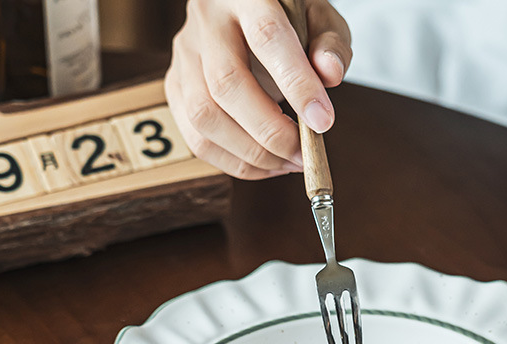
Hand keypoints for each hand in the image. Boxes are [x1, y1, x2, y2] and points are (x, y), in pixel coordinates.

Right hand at [165, 0, 351, 179]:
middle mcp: (207, 21)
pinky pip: (197, 138)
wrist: (243, 9)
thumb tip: (330, 74)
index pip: (267, 37)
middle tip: (303, 154)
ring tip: (287, 163)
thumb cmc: (287, 16)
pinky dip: (234, 162)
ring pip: (204, 116)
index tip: (322, 122)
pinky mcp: (175, 85)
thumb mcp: (318, 17)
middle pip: (227, 84)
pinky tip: (266, 165)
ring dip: (251, 154)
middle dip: (270, 132)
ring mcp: (185, 54)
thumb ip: (330, 43)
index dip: (296, 84)